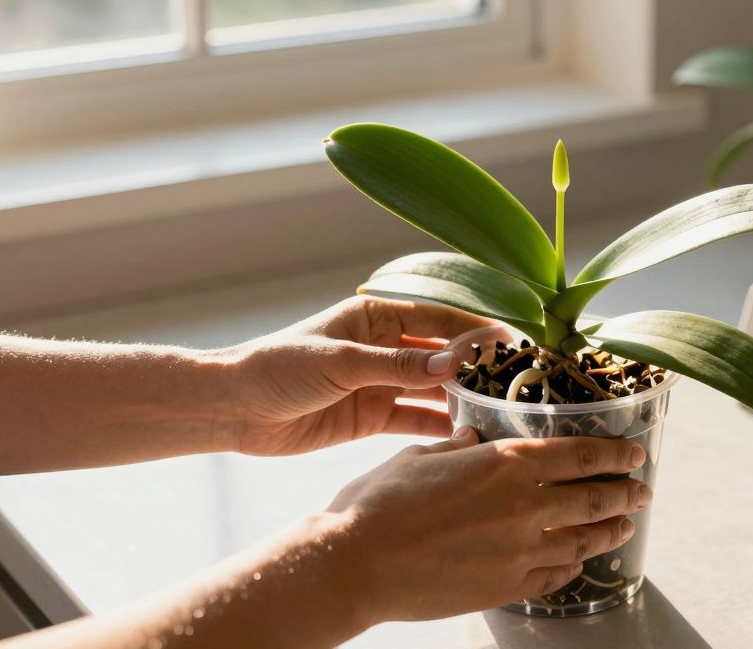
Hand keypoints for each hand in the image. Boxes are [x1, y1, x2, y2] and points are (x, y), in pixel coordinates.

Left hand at [222, 296, 506, 455]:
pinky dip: (440, 427)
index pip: (439, 317)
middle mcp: (385, 347)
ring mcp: (380, 383)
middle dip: (478, 367)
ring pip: (434, 389)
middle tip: (519, 383)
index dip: (477, 329)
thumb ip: (399, 366)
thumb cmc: (279, 367)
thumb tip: (456, 363)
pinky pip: (416, 419)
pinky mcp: (372, 417)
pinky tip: (469, 436)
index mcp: (377, 316)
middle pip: (442, 354)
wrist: (233, 409)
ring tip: (502, 412)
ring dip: (464, 399)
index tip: (514, 342)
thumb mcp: (342, 362)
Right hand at [323, 427, 651, 623]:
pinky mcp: (505, 588)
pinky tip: (577, 563)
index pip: (580, 456)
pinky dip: (572, 567)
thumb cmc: (377, 503)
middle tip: (642, 490)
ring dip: (609, 531)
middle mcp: (523, 507)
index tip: (634, 453)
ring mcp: (518, 552)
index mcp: (505, 464)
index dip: (614, 454)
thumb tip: (472, 440)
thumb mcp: (419, 457)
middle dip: (625, 493)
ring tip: (624, 527)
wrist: (353, 564)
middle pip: (593, 498)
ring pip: (582, 540)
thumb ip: (456, 449)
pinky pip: (554, 577)